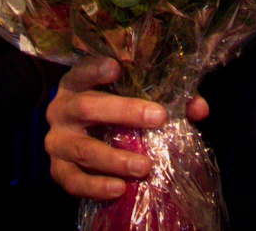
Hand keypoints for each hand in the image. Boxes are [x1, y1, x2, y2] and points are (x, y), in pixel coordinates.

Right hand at [45, 57, 207, 201]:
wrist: (72, 143)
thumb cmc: (106, 115)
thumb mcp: (126, 100)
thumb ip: (163, 100)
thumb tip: (198, 108)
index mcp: (76, 84)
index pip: (82, 70)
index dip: (96, 68)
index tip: (117, 68)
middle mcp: (62, 109)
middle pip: (86, 106)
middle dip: (123, 112)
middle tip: (157, 117)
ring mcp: (57, 141)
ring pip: (83, 149)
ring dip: (115, 158)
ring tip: (144, 166)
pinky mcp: (58, 169)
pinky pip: (74, 181)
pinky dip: (96, 186)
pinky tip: (119, 188)